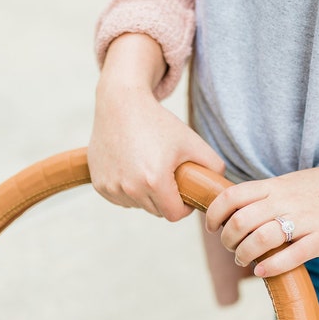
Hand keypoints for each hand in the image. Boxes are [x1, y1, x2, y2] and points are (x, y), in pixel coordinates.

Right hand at [88, 35, 224, 220]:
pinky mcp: (99, 184)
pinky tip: (132, 168)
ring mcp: (112, 187)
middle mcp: (130, 188)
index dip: (184, 206)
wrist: (120, 104)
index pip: (175, 215)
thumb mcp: (192, 141)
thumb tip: (219, 187)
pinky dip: (128, 190)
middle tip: (168, 176)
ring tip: (148, 168)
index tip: (185, 193)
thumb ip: (214, 166)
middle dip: (166, 199)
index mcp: (154, 181)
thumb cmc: (158, 122)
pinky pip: (121, 198)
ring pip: (138, 205)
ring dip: (146, 195)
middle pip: (157, 211)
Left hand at [206, 128, 318, 277]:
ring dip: (244, 254)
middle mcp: (286, 201)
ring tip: (244, 260)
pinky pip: (290, 256)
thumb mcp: (291, 182)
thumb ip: (266, 195)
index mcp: (276, 185)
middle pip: (241, 221)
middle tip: (230, 248)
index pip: (231, 196)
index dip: (214, 214)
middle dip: (227, 240)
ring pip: (261, 239)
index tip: (212, 227)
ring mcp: (305, 220)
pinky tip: (262, 271)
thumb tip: (237, 213)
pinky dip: (270, 267)